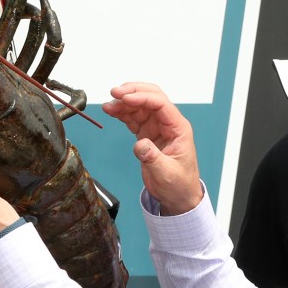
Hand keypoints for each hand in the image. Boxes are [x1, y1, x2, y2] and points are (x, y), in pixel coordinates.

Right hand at [100, 82, 203, 214]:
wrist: (178, 196)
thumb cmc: (179, 184)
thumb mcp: (167, 174)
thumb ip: (153, 158)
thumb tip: (140, 145)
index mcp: (178, 128)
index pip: (160, 104)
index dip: (142, 98)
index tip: (125, 98)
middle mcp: (168, 123)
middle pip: (151, 97)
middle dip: (133, 91)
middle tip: (114, 92)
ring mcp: (157, 127)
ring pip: (139, 106)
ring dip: (123, 102)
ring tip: (108, 105)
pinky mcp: (147, 134)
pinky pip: (133, 118)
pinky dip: (122, 113)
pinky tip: (111, 111)